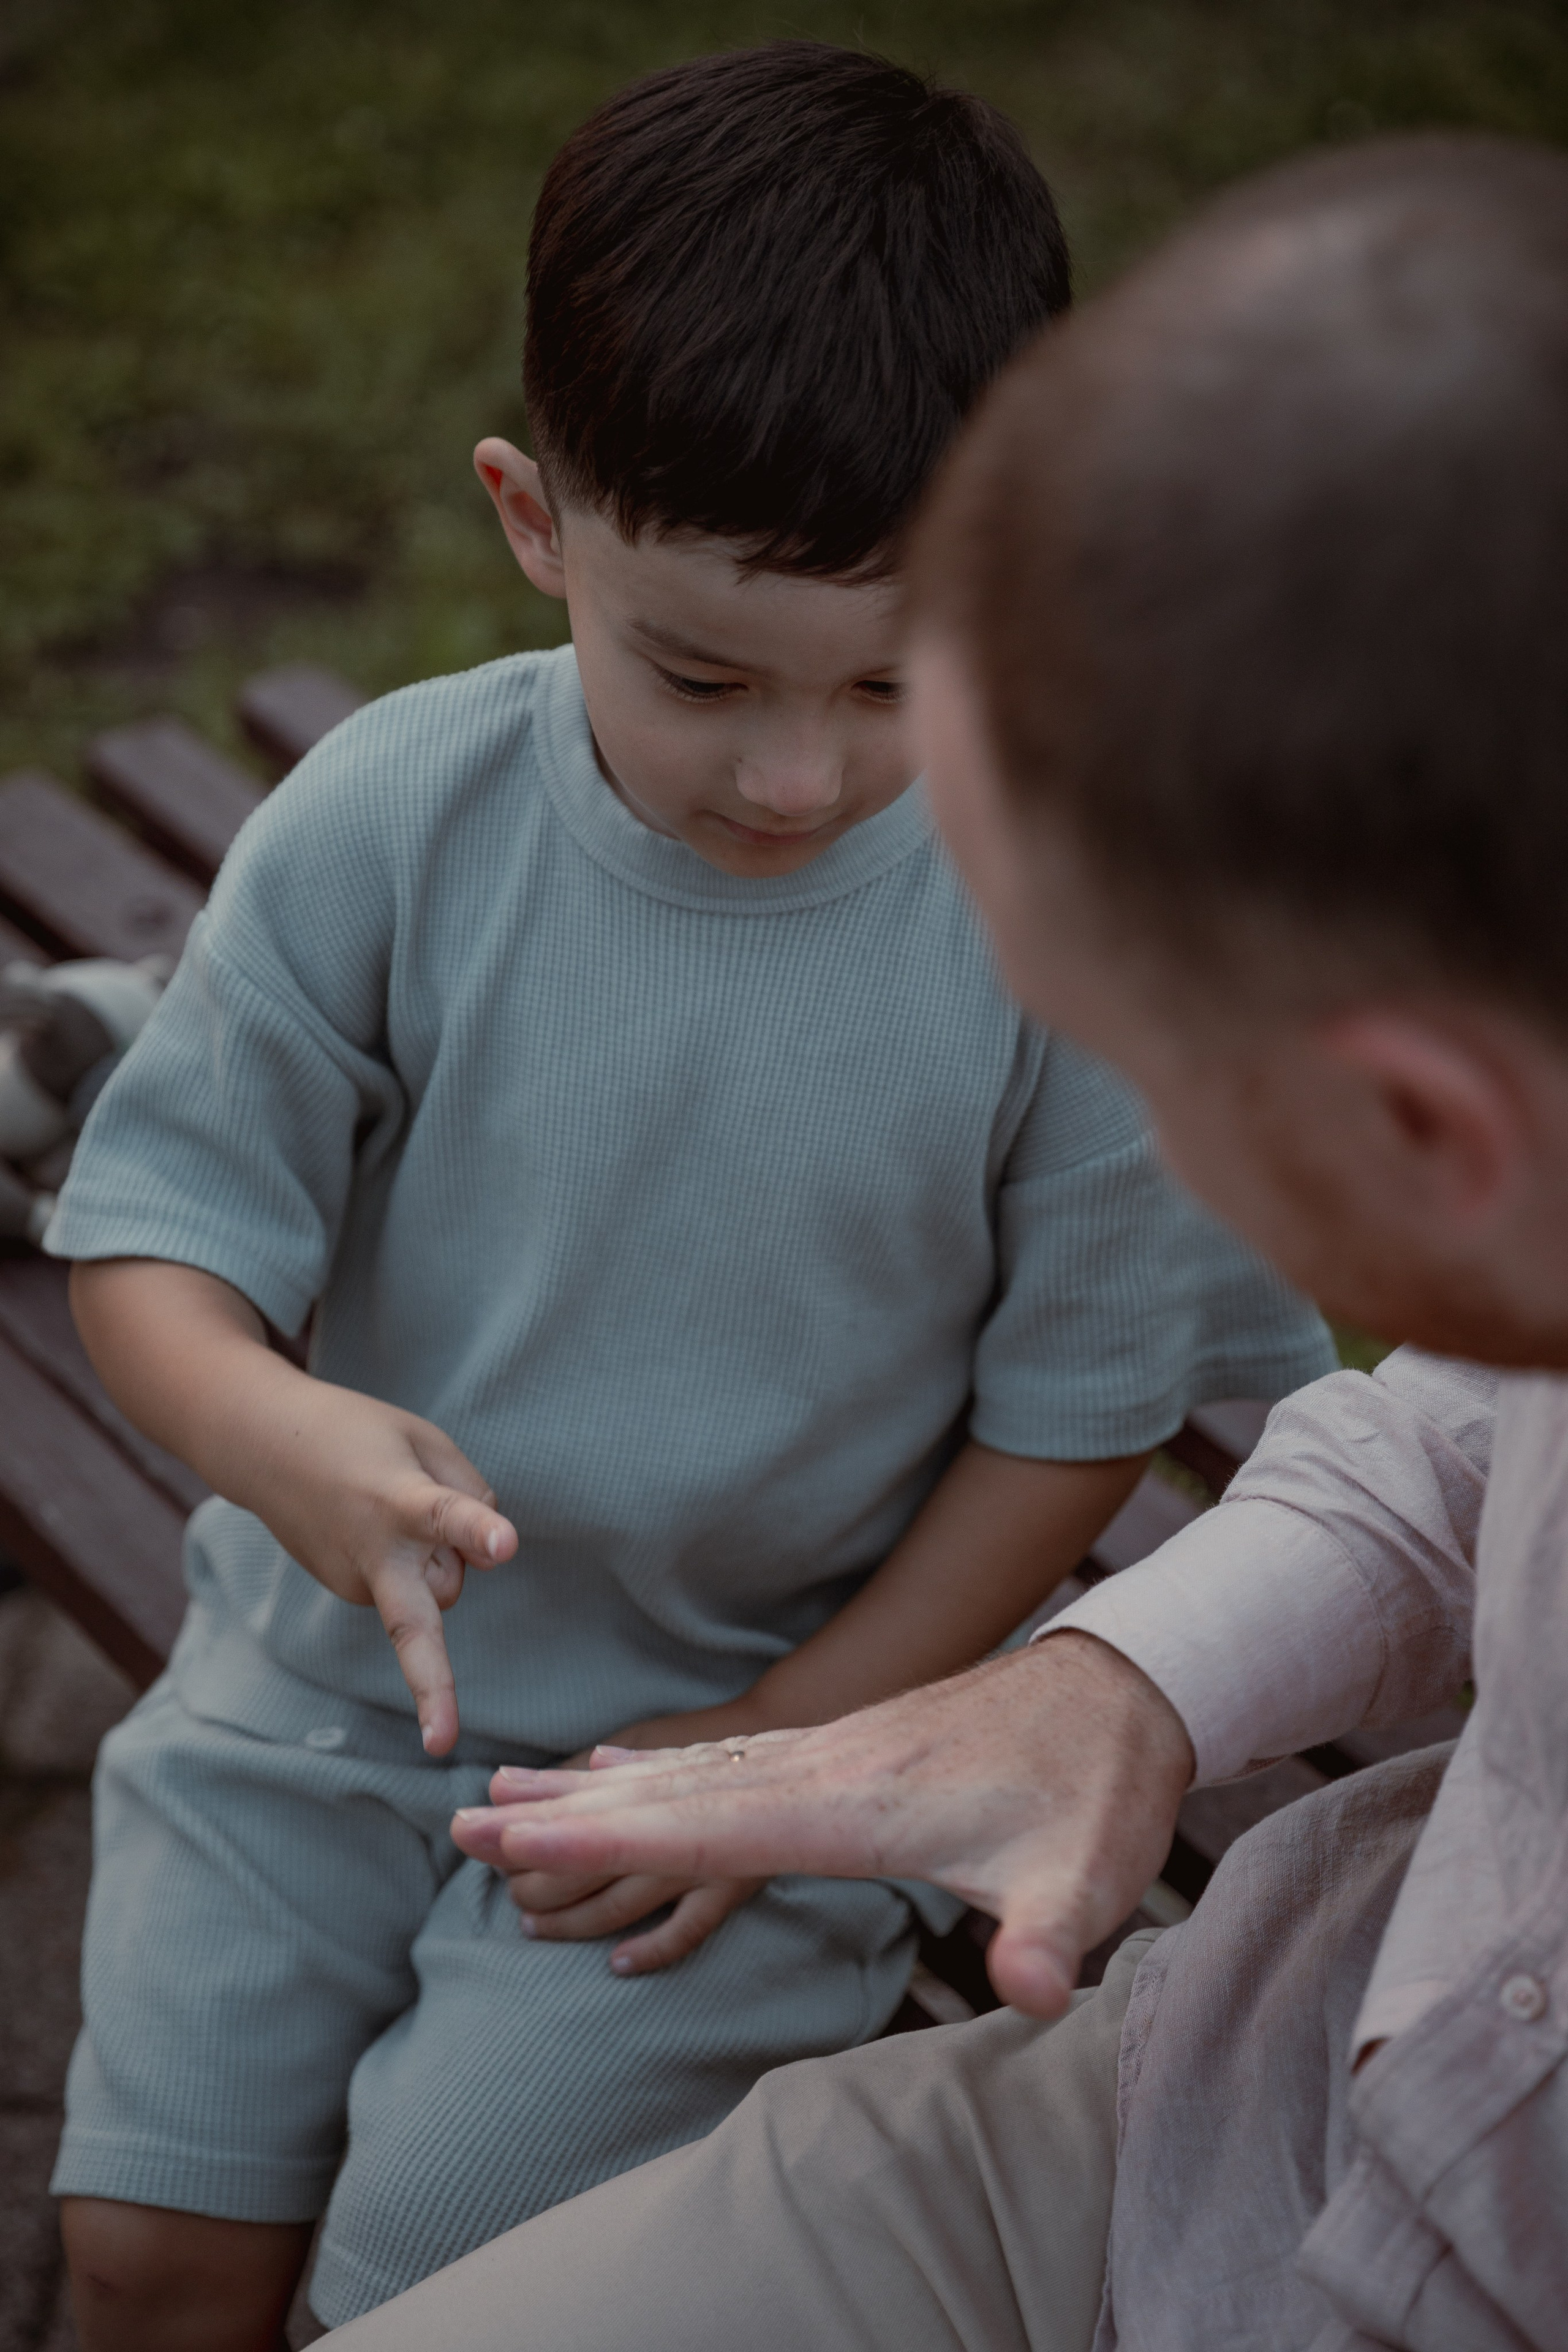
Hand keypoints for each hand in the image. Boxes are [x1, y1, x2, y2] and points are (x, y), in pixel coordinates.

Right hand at [244, 1380, 516, 1756]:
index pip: (444, 1516)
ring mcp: (354, 1582)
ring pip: (436, 1587)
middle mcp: (373, 1554)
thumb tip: (490, 1561)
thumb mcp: (424, 1439)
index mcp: (398, 1499)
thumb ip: (470, 1492)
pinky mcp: (347, 1593)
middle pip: (414, 1626)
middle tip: (443, 1745)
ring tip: (392, 1500)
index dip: (476, 1531)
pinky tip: (373, 1521)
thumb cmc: (357, 1435)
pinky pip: (411, 1586)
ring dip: (436, 1557)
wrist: (262, 1447)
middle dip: (432, 1688)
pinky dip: (410, 1559)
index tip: (504, 1547)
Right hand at [454, 1633, 1193, 2015]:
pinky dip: (650, 1769)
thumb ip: (1053, 1937)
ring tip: (508, 1793)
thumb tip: (1035, 1997)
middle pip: (667, 1797)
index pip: (705, 1830)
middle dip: (564, 1819)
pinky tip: (612, 1767)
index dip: (604, 1843)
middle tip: (464, 1823)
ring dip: (592, 1790)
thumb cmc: (1100, 1784)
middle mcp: (820, 1768)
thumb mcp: (1092, 1871)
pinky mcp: (838, 1749)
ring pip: (683, 1773)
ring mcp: (825, 1752)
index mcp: (854, 1803)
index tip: (515, 1844)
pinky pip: (717, 1760)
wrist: (1121, 1685)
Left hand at [477, 1702, 771, 1975]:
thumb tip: (508, 1782)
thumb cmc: (716, 1763)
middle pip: (582, 1854)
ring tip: (530, 1924)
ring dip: (571, 1915)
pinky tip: (616, 1964)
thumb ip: (583, 1774)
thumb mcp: (652, 1755)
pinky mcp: (732, 1887)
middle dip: (530, 1870)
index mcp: (642, 1784)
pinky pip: (688, 1928)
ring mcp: (698, 1857)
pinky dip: (650, 1948)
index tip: (465, 1828)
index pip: (564, 1804)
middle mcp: (665, 1820)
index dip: (513, 1820)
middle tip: (498, 1884)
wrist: (804, 1764)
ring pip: (620, 1896)